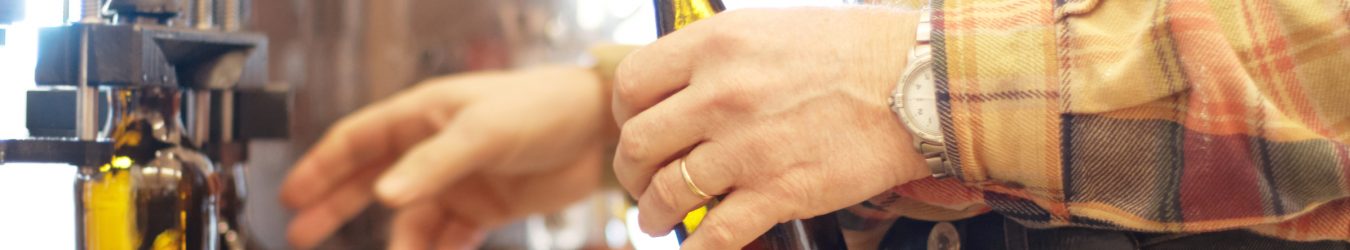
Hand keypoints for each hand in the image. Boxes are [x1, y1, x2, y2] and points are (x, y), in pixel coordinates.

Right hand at [280, 66, 610, 248]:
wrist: (598, 129)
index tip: (292, 194)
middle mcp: (433, 148)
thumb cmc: (541, 107)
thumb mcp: (482, 131)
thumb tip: (384, 196)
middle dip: (336, 207)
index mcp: (422, 116)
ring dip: (400, 241)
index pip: (357, 140)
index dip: (322, 166)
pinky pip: (448, 235)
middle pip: (370, 180)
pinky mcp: (485, 205)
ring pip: (411, 217)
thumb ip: (434, 164)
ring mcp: (458, 179)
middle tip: (304, 233)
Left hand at [612, 7, 926, 248]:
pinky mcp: (778, 191)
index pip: (631, 86)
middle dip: (632, 173)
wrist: (917, 83)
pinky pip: (715, 236)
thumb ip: (717, 58)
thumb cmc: (853, 52)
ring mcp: (746, 147)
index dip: (623, 116)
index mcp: (715, 46)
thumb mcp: (769, 30)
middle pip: (639, 145)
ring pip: (668, 194)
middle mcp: (721, 95)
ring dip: (657, 214)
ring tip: (661, 219)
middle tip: (641, 182)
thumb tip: (680, 89)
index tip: (632, 129)